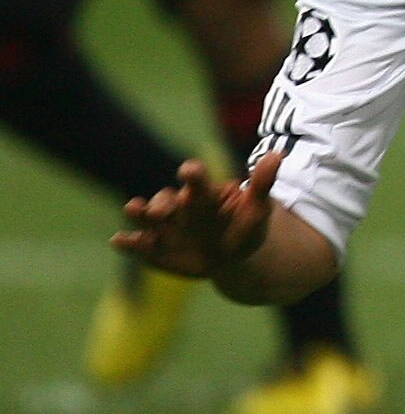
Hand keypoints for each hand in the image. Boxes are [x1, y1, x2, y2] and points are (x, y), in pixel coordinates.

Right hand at [113, 151, 281, 280]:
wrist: (234, 259)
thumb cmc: (244, 227)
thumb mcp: (257, 208)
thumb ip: (262, 184)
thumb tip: (277, 155)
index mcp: (202, 194)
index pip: (196, 180)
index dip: (193, 174)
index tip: (191, 171)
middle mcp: (177, 207)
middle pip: (164, 199)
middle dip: (160, 203)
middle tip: (161, 210)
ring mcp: (163, 228)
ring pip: (146, 217)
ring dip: (138, 213)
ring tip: (132, 209)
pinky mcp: (153, 249)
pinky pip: (138, 245)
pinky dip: (127, 243)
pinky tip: (118, 241)